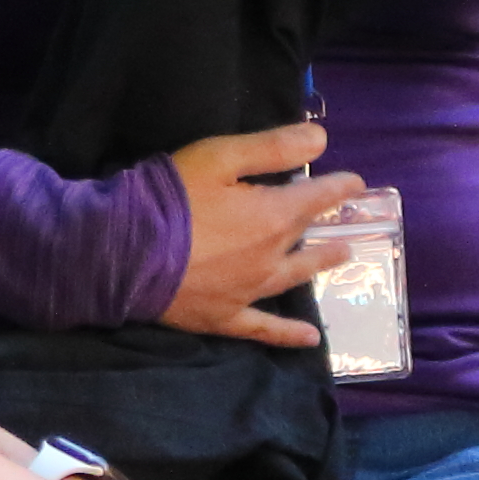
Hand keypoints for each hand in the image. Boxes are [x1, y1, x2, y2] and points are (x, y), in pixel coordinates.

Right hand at [163, 120, 361, 345]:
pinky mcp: (225, 318)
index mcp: (273, 216)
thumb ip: (272, 148)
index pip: (317, 198)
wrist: (123, 252)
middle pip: (307, 238)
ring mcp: (250, 291)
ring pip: (294, 278)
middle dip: (329, 226)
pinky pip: (265, 329)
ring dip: (319, 266)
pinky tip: (310, 340)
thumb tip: (322, 139)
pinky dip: (289, 334)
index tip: (355, 183)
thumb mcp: (220, 157)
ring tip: (340, 257)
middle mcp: (271, 257)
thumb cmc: (170, 196)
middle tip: (348, 224)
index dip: (338, 188)